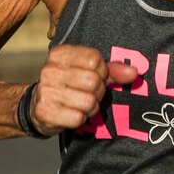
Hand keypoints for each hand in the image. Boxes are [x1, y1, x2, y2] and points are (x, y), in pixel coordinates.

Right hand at [26, 45, 140, 135]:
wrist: (39, 107)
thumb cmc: (70, 86)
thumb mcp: (89, 72)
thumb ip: (112, 70)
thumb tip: (134, 72)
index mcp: (60, 53)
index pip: (95, 60)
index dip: (101, 72)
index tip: (93, 77)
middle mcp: (50, 69)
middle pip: (93, 81)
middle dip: (97, 92)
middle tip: (87, 94)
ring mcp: (45, 90)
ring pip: (88, 101)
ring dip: (90, 108)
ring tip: (80, 105)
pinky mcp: (44, 111)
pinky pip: (78, 117)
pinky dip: (80, 119)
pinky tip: (71, 114)